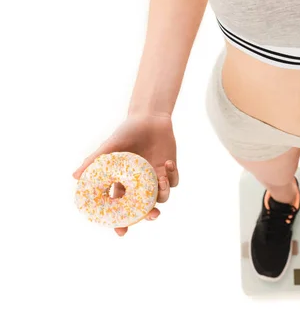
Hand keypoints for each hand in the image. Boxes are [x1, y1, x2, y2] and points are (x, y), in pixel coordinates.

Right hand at [73, 114, 178, 235]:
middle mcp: (139, 184)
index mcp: (123, 182)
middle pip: (144, 208)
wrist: (148, 118)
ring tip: (161, 178)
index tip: (122, 232)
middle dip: (149, 215)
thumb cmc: (126, 131)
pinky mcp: (169, 170)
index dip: (121, 221)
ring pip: (161, 197)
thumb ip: (94, 162)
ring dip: (162, 193)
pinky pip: (174, 181)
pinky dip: (173, 176)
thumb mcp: (109, 147)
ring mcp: (155, 178)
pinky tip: (168, 162)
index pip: (120, 207)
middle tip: (153, 214)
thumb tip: (75, 177)